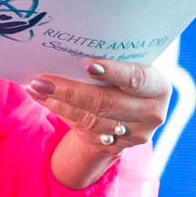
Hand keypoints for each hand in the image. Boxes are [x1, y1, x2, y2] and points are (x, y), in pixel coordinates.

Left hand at [26, 59, 169, 189]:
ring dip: (59, 103)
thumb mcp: (131, 65)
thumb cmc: (127, 76)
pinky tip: (43, 99)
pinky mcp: (115, 147)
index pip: (137, 79)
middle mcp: (151, 113)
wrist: (131, 109)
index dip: (115, 73)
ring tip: (37, 88)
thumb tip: (72, 50)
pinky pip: (83, 130)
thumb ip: (114, 61)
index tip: (89, 66)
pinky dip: (61, 112)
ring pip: (91, 120)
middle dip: (71, 91)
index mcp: (158, 86)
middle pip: (107, 103)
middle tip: (44, 80)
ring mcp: (134, 134)